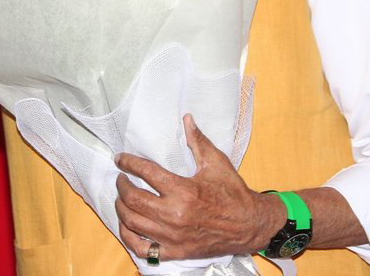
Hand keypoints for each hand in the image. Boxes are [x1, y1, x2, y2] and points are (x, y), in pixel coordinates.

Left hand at [114, 114, 282, 261]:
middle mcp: (174, 215)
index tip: (120, 158)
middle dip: (121, 185)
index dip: (129, 163)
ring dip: (121, 208)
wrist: (248, 225)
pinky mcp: (174, 252)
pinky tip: (128, 225)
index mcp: (184, 191)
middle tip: (121, 178)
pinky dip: (129, 237)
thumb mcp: (216, 163)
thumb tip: (186, 118)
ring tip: (123, 198)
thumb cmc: (232, 193)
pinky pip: (142, 248)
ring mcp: (172, 236)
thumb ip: (198, 140)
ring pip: (132, 222)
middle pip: (132, 199)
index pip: (146, 173)